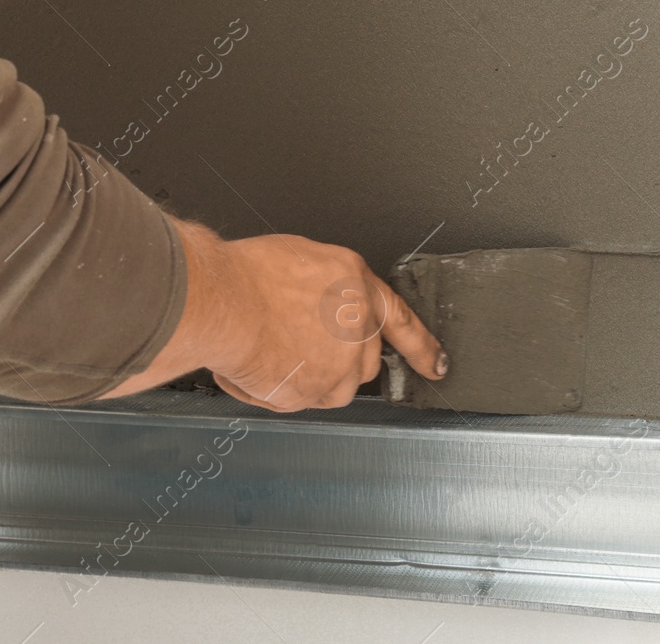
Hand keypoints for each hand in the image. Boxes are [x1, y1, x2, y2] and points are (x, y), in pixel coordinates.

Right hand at [103, 218, 446, 409]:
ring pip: (332, 385)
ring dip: (308, 375)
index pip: (402, 322)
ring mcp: (336, 368)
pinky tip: (253, 363)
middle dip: (339, 357)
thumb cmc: (252, 274)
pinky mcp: (308, 395)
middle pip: (364, 361)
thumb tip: (327, 309)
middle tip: (296, 339)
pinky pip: (296, 397)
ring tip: (271, 348)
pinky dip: (275, 387)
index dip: (421, 347)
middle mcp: (357, 332)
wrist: (223, 302)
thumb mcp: (309, 262)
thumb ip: (332, 291)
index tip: (436, 365)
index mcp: (360, 289)